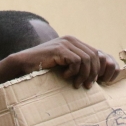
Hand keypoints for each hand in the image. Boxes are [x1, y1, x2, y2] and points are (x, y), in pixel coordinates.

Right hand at [0, 36, 119, 90]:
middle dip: (94, 73)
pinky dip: (73, 72)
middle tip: (88, 86)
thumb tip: (97, 77)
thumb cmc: (43, 68)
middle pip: (94, 56)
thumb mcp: (64, 66)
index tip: (100, 81)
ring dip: (84, 75)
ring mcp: (65, 43)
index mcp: (74, 43)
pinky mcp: (58, 49)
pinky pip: (75, 61)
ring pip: (86, 59)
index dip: (102, 67)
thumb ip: (77, 66)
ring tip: (76, 84)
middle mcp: (71, 40)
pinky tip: (65, 77)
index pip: (97, 53)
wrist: (23, 64)